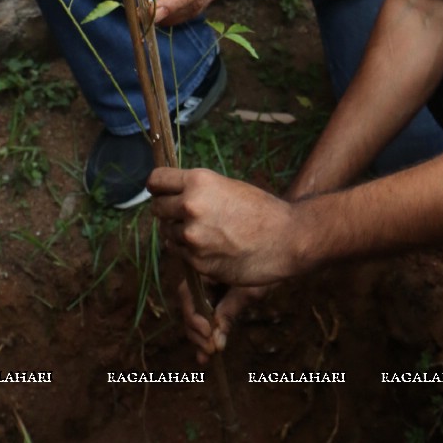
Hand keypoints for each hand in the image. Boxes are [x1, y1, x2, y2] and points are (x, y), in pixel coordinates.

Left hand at [149, 166, 301, 285]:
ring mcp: (192, 237)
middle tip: (184, 213)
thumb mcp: (227, 186)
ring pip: (167, 233)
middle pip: (157, 208)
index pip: (156, 180)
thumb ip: (198, 190)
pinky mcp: (197, 262)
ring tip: (204, 232)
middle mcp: (190, 207)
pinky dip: (188, 251)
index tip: (159, 190)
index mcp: (198, 182)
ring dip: (178, 233)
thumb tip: (172, 196)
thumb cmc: (261, 210)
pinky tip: (209, 246)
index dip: (157, 185)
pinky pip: (179, 253)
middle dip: (167, 210)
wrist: (286, 238)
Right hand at [177, 276, 265, 364]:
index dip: (193, 315)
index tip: (208, 332)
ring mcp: (209, 291)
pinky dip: (207, 336)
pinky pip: (208, 319)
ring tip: (207, 356)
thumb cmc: (263, 268)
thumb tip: (215, 341)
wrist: (277, 261)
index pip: (187, 293)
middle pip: (190, 308)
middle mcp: (203, 280)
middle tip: (210, 349)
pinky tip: (206, 355)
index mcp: (205, 269)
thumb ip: (229, 313)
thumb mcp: (246, 291)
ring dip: (199, 338)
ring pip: (196, 317)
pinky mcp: (217, 302)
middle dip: (196, 332)